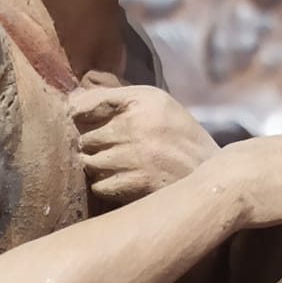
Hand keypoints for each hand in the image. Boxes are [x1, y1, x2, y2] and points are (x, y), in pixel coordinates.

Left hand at [71, 78, 218, 204]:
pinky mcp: (138, 184)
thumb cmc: (177, 135)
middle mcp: (137, 125)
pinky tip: (124, 180)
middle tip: (111, 149)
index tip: (85, 123)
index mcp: (142, 100)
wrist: (211, 171)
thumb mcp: (155, 102)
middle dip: (92, 144)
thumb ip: (114, 97)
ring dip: (97, 166)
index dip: (80, 117)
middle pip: (85, 137)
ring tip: (118, 165)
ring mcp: (136, 157)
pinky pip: (100, 186)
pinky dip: (106, 185)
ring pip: (89, 162)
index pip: (87, 105)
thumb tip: (70, 101)